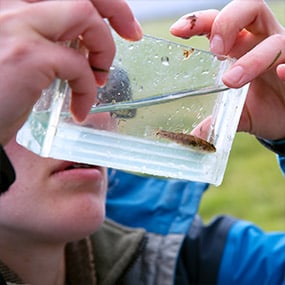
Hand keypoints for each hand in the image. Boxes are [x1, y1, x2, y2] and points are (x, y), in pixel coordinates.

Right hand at [0, 0, 141, 144]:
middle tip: (131, 34)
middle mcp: (11, 5)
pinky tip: (80, 108)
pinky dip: (88, 89)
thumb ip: (45, 42)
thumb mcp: (18, 56)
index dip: (101, 1)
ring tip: (99, 78)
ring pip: (84, 15)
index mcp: (12, 6)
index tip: (121, 21)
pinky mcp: (27, 56)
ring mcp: (18, 26)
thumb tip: (81, 48)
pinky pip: (79, 66)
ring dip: (103, 50)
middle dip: (116, 10)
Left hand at [170, 0, 284, 139]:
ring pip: (273, 40)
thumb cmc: (258, 108)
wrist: (284, 122)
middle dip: (228, 22)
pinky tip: (279, 72)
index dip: (198, 21)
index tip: (177, 31)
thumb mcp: (233, 113)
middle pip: (248, 10)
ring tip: (231, 81)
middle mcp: (260, 43)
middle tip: (214, 50)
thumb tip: (193, 137)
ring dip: (251, 59)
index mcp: (239, 47)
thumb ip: (213, 120)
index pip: (218, 22)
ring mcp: (282, 54)